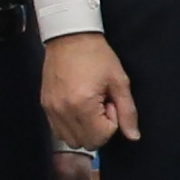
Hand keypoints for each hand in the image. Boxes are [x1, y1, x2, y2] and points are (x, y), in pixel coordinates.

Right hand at [39, 31, 134, 152]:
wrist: (70, 37)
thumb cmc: (97, 56)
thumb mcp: (119, 81)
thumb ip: (128, 111)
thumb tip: (134, 137)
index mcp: (82, 105)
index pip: (101, 137)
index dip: (111, 123)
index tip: (110, 102)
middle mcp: (63, 112)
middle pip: (86, 143)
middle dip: (99, 129)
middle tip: (101, 105)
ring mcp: (51, 110)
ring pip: (71, 140)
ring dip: (84, 130)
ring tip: (89, 106)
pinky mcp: (45, 106)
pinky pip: (58, 131)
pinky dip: (71, 126)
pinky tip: (77, 106)